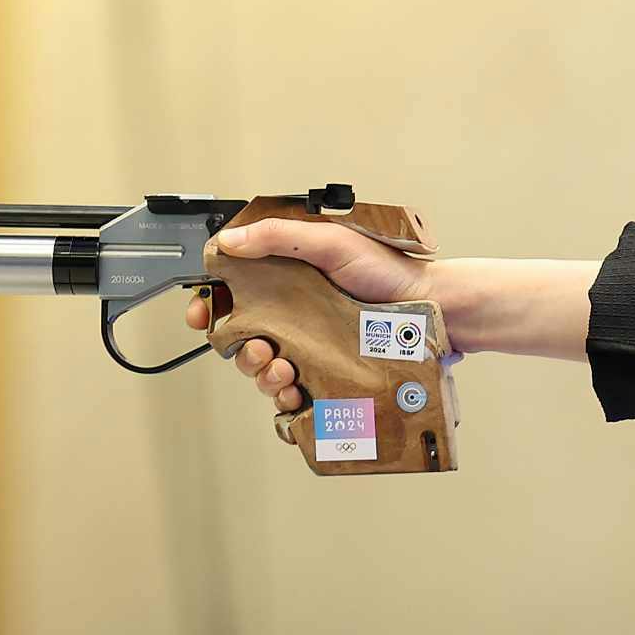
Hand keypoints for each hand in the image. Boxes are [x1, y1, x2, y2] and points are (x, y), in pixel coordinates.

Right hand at [182, 218, 432, 413]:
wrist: (433, 310)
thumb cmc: (390, 272)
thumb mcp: (330, 242)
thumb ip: (276, 236)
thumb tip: (227, 242)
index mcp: (287, 280)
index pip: (233, 294)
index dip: (210, 306)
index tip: (201, 315)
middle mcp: (295, 315)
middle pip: (242, 338)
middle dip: (240, 348)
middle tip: (262, 347)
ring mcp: (311, 348)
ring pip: (263, 370)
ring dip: (261, 373)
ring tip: (282, 368)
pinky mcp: (328, 377)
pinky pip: (293, 396)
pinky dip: (285, 398)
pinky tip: (296, 390)